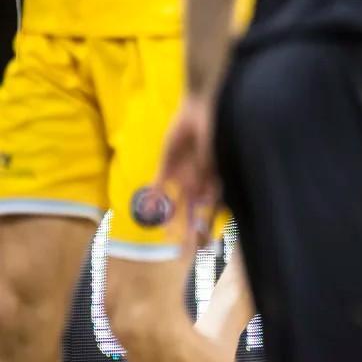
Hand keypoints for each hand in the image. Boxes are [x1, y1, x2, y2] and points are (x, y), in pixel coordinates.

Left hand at [156, 94, 220, 242]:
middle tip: (184, 251)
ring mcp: (182, 177)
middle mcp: (198, 184)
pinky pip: (158, 186)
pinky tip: (147, 210)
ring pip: (175, 205)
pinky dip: (153, 198)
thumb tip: (205, 201)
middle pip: (193, 213)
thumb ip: (207, 177)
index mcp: (213, 183)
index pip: (211, 211)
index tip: (206, 245)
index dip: (209, 228)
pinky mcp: (167, 167)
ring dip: (171, 220)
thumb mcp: (213, 157)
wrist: (199, 109)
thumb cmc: (214, 132)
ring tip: (166, 236)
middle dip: (190, 232)